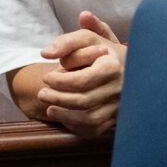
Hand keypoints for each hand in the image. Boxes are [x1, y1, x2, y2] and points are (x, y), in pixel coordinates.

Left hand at [35, 12, 124, 135]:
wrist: (124, 64)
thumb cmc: (100, 49)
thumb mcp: (87, 38)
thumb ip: (67, 42)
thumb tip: (47, 53)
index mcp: (113, 66)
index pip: (82, 80)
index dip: (59, 81)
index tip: (46, 77)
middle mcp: (120, 87)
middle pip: (84, 101)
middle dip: (57, 98)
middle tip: (42, 93)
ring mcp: (120, 105)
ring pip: (90, 119)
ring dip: (64, 116)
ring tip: (50, 108)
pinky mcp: (117, 117)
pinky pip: (95, 129)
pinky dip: (76, 126)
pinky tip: (64, 116)